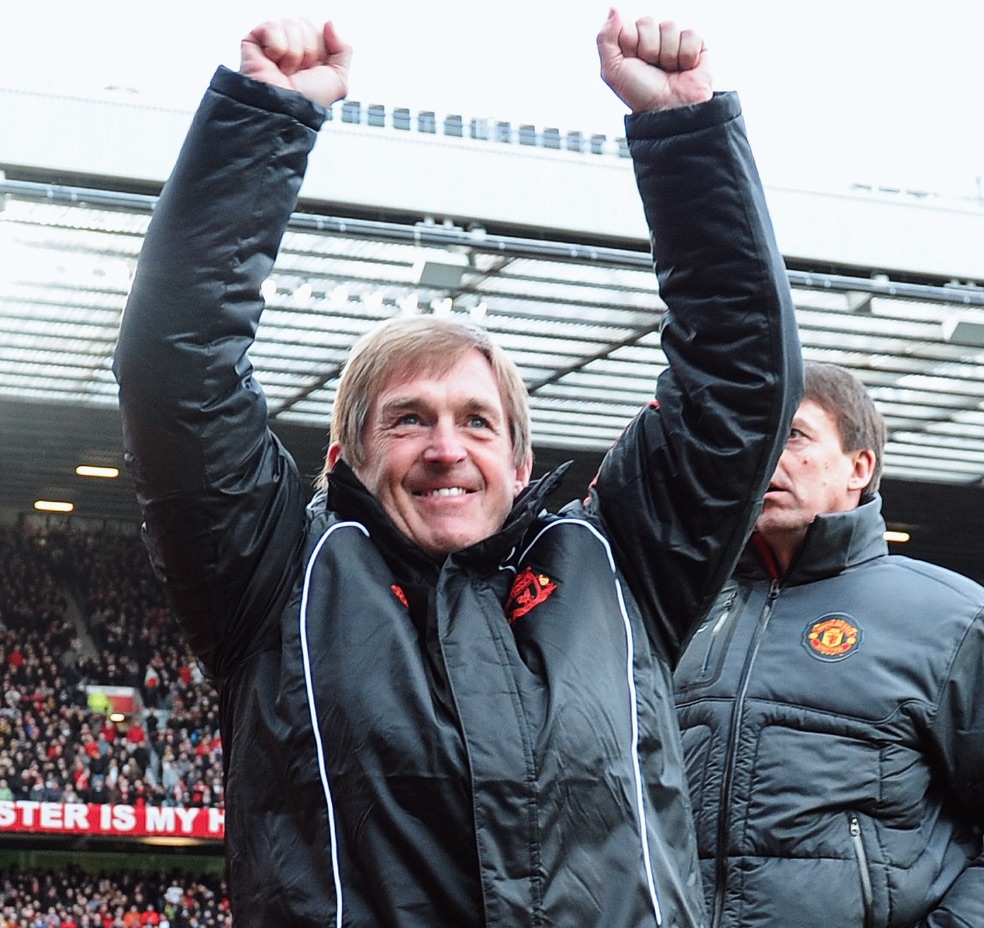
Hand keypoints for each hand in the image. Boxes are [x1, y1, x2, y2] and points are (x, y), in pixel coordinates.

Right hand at [241, 18, 351, 107]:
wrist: (286, 110)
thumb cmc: (308, 100)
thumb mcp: (339, 80)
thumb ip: (344, 49)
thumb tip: (330, 22)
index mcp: (312, 50)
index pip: (321, 27)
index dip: (322, 48)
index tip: (314, 69)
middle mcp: (293, 43)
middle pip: (307, 22)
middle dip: (309, 50)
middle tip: (300, 71)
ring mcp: (274, 40)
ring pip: (291, 23)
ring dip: (294, 53)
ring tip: (286, 71)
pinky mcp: (255, 39)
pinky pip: (272, 26)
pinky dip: (277, 48)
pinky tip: (274, 64)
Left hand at [597, 9, 711, 112]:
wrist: (668, 111)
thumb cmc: (640, 95)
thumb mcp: (613, 70)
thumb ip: (606, 38)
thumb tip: (613, 7)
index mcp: (632, 43)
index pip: (627, 22)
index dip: (629, 42)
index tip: (633, 61)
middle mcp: (653, 40)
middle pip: (648, 22)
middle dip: (648, 49)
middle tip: (652, 69)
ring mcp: (675, 42)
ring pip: (670, 27)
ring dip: (667, 55)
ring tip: (669, 72)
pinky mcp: (697, 46)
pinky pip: (690, 35)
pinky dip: (686, 55)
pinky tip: (684, 69)